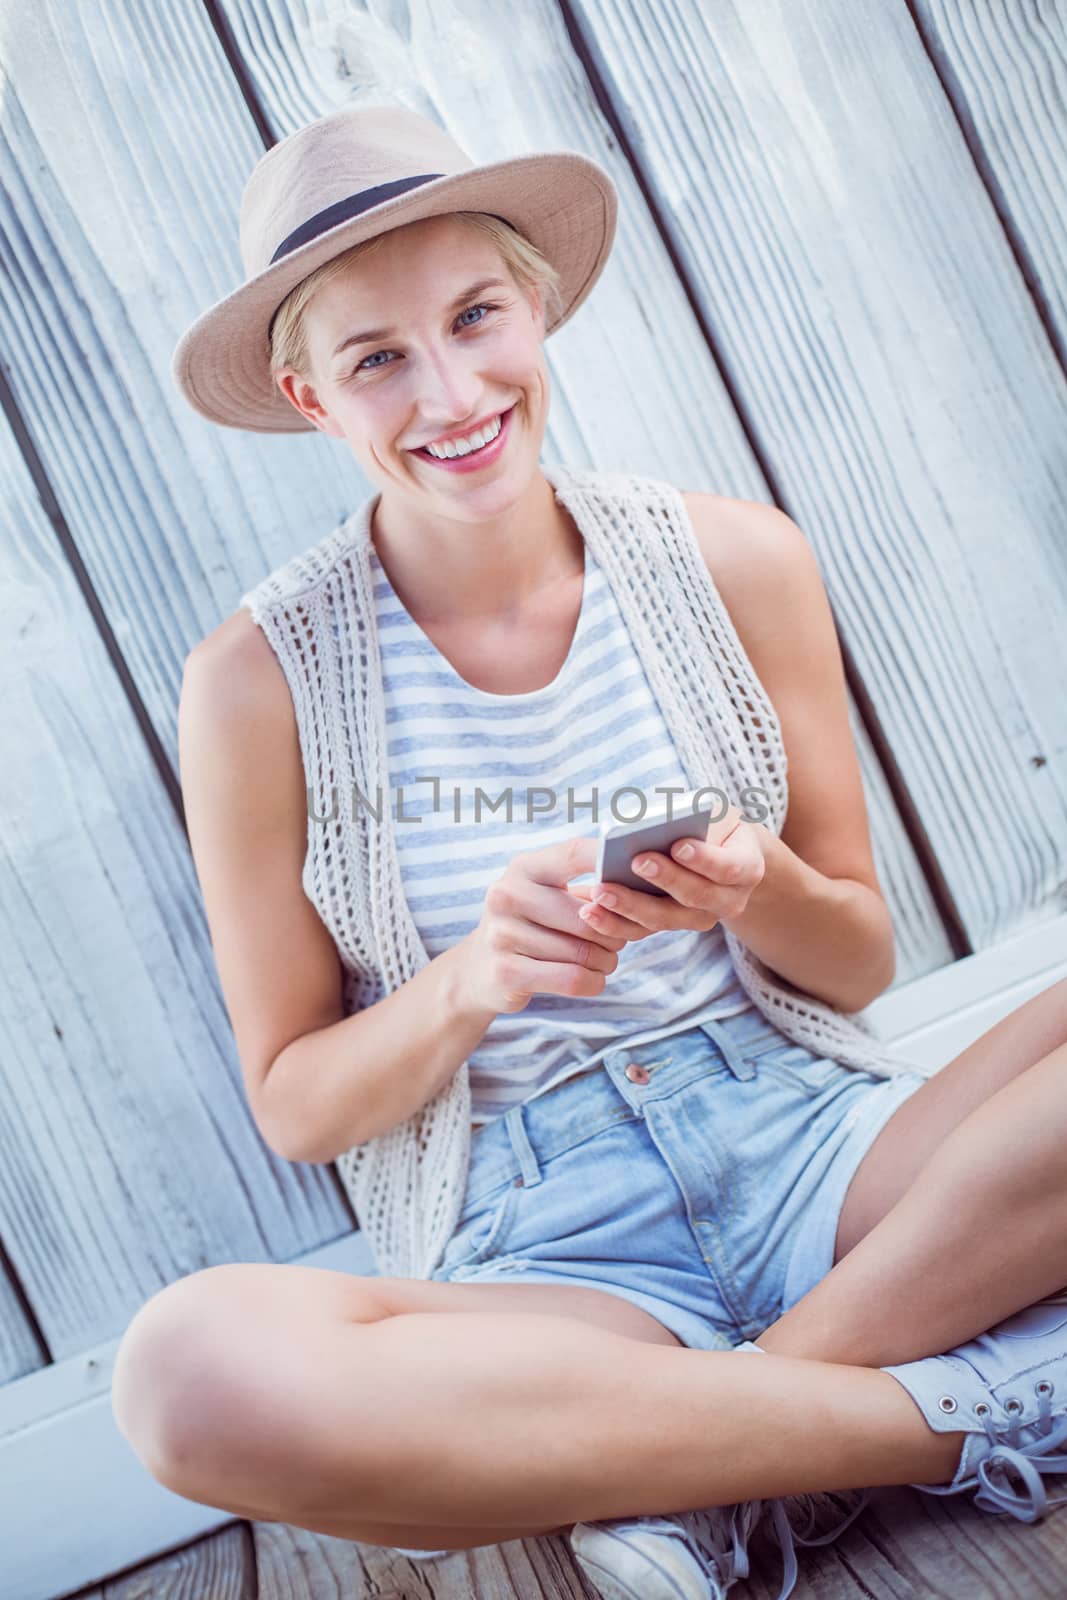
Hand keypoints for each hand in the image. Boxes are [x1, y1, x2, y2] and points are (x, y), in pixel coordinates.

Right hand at [456, 836, 627, 1016]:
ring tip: (604, 960)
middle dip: (614, 933)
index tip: (639, 870)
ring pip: (583, 952)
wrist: (477, 969)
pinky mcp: (506, 972)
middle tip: (618, 941)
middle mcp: (507, 895)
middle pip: (588, 915)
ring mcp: (502, 934)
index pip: (574, 853)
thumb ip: (586, 888)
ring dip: (605, 961)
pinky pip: (572, 978)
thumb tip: (642, 885)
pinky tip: (593, 978)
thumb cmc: (530, 925)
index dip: (610, 861)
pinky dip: (593, 982)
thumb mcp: (545, 895)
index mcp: (523, 868)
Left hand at [566, 819, 766, 941]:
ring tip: (600, 891)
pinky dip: (614, 923)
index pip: (729, 868)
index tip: (678, 845)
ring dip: (630, 907)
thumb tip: (658, 817)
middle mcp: (728, 901)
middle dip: (664, 879)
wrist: (726, 855)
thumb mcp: (716, 812)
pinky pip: (642, 931)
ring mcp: (699, 918)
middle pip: (695, 897)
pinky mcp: (670, 926)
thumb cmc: (716, 825)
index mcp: (746, 869)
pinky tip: (589, 911)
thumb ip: (696, 814)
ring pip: (665, 919)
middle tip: (636, 861)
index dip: (704, 860)